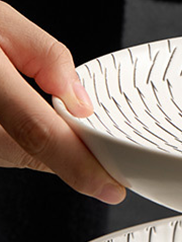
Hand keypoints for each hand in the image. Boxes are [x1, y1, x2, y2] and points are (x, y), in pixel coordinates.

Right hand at [0, 2, 125, 202]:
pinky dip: (10, 138)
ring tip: (13, 100)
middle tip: (71, 126)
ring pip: (11, 155)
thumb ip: (44, 56)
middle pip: (27, 153)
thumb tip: (79, 102)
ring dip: (29, 141)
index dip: (78, 165)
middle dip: (60, 148)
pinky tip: (4, 112)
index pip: (37, 133)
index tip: (110, 186)